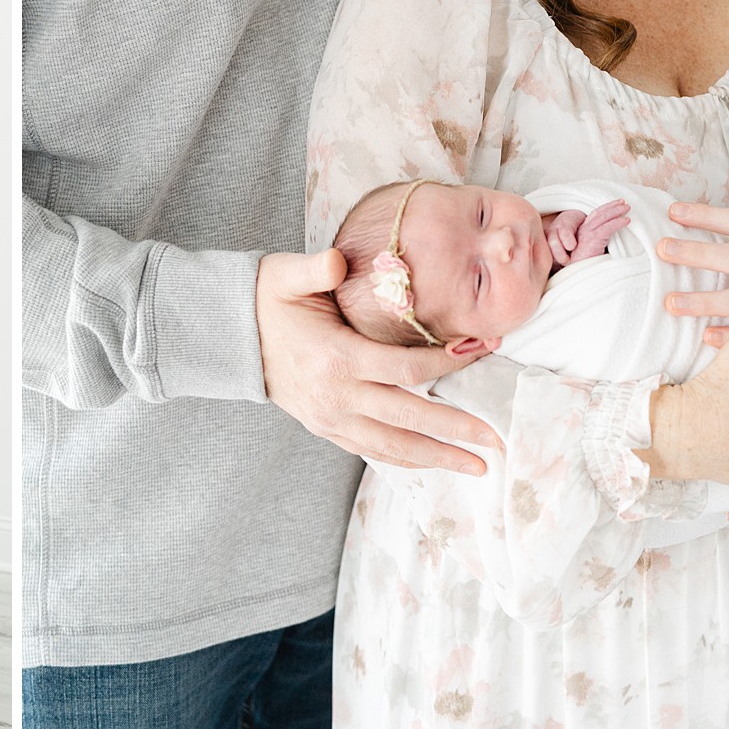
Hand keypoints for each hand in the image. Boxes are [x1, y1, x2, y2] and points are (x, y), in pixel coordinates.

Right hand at [255, 248, 500, 474]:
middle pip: (410, 420)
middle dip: (457, 431)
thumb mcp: (286, 275)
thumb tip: (337, 261)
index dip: (447, 365)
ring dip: (438, 458)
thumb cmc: (266, 299)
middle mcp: (338, 397)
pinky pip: (372, 452)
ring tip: (477, 467)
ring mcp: (331, 419)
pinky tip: (432, 463)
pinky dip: (406, 460)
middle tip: (497, 441)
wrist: (231, 336)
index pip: (405, 371)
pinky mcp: (326, 428)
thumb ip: (316, 268)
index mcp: (337, 359)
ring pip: (395, 447)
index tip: (480, 351)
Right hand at [549, 197, 628, 263]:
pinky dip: (618, 222)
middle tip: (624, 203)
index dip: (605, 208)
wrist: (575, 275)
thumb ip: (598, 243)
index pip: (595, 215)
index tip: (617, 205)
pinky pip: (607, 228)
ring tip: (627, 208)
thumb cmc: (583, 266)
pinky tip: (626, 221)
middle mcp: (583, 230)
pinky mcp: (592, 240)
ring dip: (616, 211)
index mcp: (582, 232)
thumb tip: (616, 241)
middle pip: (599, 213)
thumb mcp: (591, 251)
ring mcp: (587, 234)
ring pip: (603, 217)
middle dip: (612, 206)